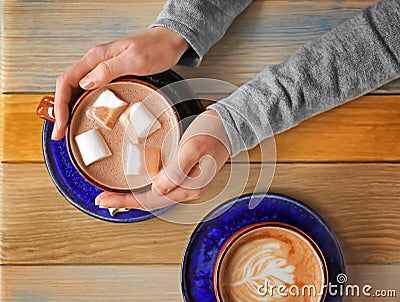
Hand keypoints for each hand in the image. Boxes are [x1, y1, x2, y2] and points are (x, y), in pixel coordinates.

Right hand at [51, 27, 188, 139]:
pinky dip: (82, 104)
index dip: (60, 104)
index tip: (60, 123)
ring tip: (68, 128)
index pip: (67, 80)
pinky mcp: (111, 75)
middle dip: (61, 111)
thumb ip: (109, 69)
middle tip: (60, 133)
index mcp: (96, 57)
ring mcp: (102, 69)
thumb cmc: (156, 48)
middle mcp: (95, 62)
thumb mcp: (135, 60)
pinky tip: (84, 115)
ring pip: (76, 89)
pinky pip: (90, 90)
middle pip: (68, 87)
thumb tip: (85, 83)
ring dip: (69, 109)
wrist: (169, 41)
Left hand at [95, 110, 230, 210]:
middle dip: (124, 201)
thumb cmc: (213, 133)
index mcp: (189, 187)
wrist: (228, 125)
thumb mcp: (193, 147)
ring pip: (153, 195)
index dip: (125, 200)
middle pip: (150, 201)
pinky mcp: (183, 174)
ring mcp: (185, 183)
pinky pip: (159, 184)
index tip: (104, 199)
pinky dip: (143, 186)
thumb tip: (158, 188)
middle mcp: (186, 189)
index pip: (151, 200)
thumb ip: (177, 170)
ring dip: (132, 195)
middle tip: (102, 198)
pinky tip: (134, 183)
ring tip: (114, 194)